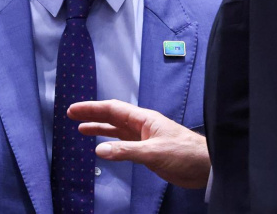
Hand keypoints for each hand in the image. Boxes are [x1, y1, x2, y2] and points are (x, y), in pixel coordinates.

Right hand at [67, 99, 210, 188]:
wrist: (205, 167)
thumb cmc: (184, 153)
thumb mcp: (154, 152)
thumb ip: (126, 152)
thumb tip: (99, 150)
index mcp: (143, 119)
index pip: (113, 109)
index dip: (92, 108)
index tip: (74, 110)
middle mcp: (141, 126)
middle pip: (112, 117)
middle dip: (92, 115)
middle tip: (71, 116)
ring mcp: (144, 138)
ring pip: (117, 131)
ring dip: (100, 129)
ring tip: (81, 129)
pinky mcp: (147, 152)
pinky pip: (124, 145)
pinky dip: (111, 144)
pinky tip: (103, 148)